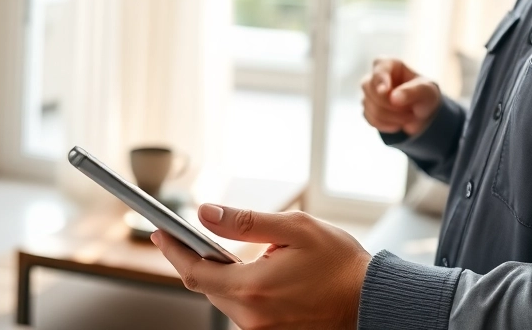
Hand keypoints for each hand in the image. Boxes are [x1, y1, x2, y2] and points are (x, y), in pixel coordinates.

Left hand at [151, 204, 370, 329]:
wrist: (371, 301)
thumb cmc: (339, 264)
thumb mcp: (295, 228)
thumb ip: (246, 222)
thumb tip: (207, 213)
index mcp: (253, 288)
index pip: (196, 272)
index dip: (173, 251)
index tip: (160, 233)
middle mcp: (252, 318)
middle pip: (208, 288)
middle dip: (198, 261)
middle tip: (189, 236)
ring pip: (226, 300)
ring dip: (224, 277)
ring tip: (237, 254)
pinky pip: (245, 312)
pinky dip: (242, 292)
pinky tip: (257, 276)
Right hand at [360, 58, 440, 136]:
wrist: (422, 112)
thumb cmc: (425, 95)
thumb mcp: (427, 92)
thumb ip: (412, 92)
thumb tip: (393, 97)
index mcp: (388, 64)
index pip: (379, 70)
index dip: (380, 80)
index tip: (385, 91)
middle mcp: (374, 77)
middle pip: (372, 92)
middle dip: (392, 106)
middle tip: (412, 112)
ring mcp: (368, 93)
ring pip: (371, 108)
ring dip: (393, 118)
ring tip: (409, 117)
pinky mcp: (367, 109)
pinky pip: (371, 120)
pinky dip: (387, 125)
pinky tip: (398, 123)